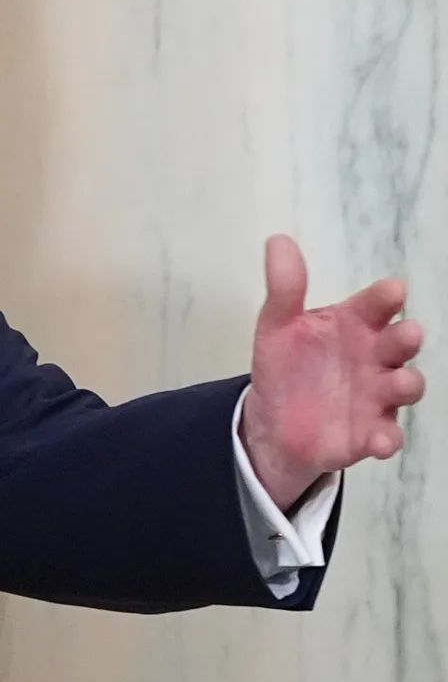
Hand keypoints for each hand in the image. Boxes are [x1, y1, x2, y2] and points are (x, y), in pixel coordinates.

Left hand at [241, 234, 426, 507]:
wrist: (273, 421)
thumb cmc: (287, 365)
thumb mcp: (278, 326)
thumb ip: (285, 288)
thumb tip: (277, 240)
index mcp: (354, 325)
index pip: (375, 305)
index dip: (385, 297)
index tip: (393, 289)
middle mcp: (374, 358)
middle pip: (399, 344)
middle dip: (406, 339)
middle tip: (408, 333)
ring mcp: (377, 395)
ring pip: (404, 387)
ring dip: (407, 384)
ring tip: (400, 383)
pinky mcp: (369, 432)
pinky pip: (386, 435)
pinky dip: (387, 438)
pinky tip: (380, 441)